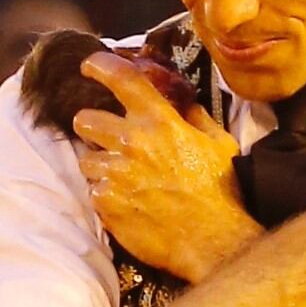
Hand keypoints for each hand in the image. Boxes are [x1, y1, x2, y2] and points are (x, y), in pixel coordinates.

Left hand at [71, 52, 255, 284]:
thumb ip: (195, 117)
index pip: (122, 79)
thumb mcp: (218, 144)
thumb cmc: (220, 192)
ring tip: (121, 179)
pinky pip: (93, 191)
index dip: (100, 66)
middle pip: (85, 120)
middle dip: (91, 126)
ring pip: (86, 159)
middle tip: (104, 137)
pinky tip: (127, 202)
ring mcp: (115, 173)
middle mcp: (132, 142)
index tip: (89, 65)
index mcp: (160, 122)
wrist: (212, 241)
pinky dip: (105, 195)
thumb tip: (181, 102)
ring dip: (99, 166)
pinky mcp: (106, 202)